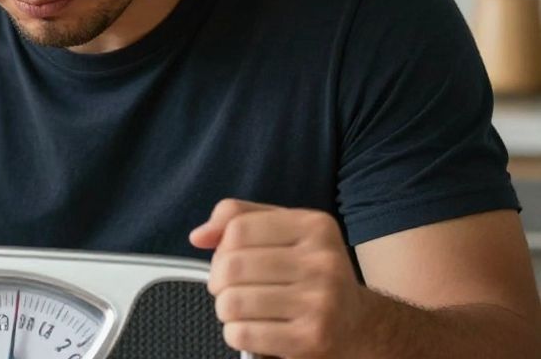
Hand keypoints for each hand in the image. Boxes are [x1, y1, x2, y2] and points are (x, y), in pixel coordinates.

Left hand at [191, 199, 367, 357]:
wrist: (359, 326)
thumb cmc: (310, 274)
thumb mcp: (285, 232)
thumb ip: (239, 218)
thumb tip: (199, 236)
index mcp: (316, 227)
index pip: (238, 228)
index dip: (221, 247)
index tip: (229, 260)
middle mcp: (323, 261)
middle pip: (231, 265)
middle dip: (219, 281)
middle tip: (230, 289)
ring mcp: (321, 302)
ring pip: (232, 302)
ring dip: (226, 309)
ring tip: (242, 310)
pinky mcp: (311, 339)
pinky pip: (243, 334)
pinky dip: (236, 333)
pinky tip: (254, 329)